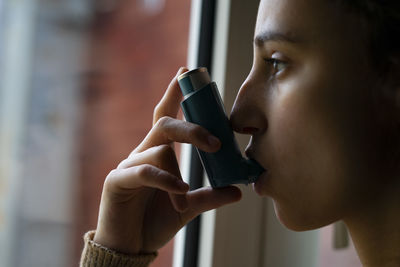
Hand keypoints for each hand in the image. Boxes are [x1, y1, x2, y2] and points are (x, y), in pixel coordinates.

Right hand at [93, 67, 241, 254]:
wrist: (130, 246)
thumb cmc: (155, 221)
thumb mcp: (187, 207)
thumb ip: (209, 197)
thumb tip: (237, 191)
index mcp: (158, 153)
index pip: (167, 116)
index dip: (175, 94)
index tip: (187, 73)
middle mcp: (143, 153)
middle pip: (165, 124)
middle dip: (191, 127)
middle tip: (215, 142)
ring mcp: (128, 165)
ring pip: (159, 149)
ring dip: (179, 174)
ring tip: (185, 197)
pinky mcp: (117, 181)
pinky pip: (143, 171)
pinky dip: (165, 179)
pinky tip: (178, 193)